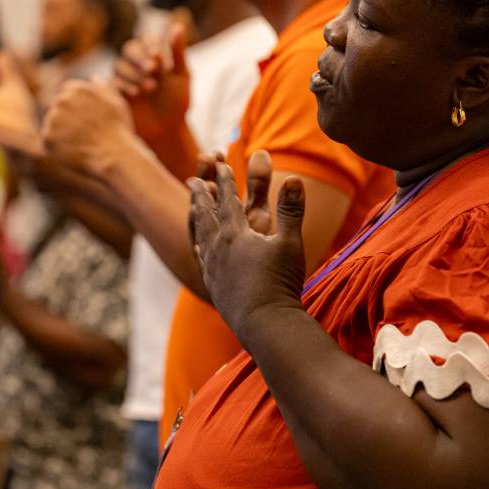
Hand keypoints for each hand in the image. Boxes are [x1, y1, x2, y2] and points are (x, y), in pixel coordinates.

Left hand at [41, 78, 134, 174]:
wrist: (113, 154)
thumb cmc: (117, 129)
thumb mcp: (116, 102)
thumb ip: (103, 87)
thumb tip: (94, 77)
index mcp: (76, 89)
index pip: (66, 93)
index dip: (76, 108)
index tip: (86, 119)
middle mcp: (61, 100)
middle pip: (57, 108)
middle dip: (67, 118)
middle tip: (83, 133)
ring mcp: (52, 119)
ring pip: (51, 124)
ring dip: (61, 132)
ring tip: (80, 142)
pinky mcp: (47, 137)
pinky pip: (48, 141)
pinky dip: (57, 147)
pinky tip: (73, 151)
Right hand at [112, 12, 192, 143]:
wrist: (167, 130)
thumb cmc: (177, 103)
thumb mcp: (182, 77)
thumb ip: (178, 52)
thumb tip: (178, 26)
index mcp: (154, 57)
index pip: (146, 41)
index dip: (150, 46)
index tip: (158, 56)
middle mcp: (137, 65)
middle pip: (129, 49)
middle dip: (139, 58)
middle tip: (152, 69)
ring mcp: (125, 78)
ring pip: (119, 65)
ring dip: (133, 73)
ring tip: (150, 88)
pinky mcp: (114, 93)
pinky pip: (111, 83)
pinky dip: (123, 86)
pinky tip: (136, 94)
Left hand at [188, 153, 305, 337]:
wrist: (264, 324)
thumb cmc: (280, 282)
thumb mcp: (290, 243)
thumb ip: (291, 210)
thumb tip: (294, 177)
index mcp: (235, 234)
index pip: (227, 199)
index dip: (225, 180)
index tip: (221, 164)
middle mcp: (218, 248)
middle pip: (205, 215)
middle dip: (200, 195)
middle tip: (193, 180)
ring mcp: (212, 268)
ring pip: (200, 236)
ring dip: (197, 219)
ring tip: (194, 210)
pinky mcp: (213, 285)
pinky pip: (201, 259)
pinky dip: (199, 246)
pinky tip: (200, 248)